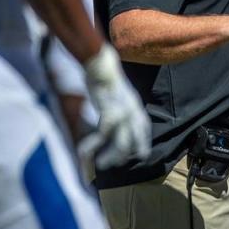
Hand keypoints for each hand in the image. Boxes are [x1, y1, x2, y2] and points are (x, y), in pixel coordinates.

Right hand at [79, 44, 151, 168]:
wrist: (101, 65)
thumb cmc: (105, 77)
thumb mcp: (119, 93)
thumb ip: (120, 105)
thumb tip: (114, 119)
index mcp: (135, 105)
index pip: (144, 127)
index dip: (142, 142)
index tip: (141, 154)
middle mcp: (133, 111)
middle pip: (134, 140)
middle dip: (125, 155)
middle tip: (114, 164)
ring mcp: (123, 114)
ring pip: (121, 144)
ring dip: (110, 156)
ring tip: (101, 164)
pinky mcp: (109, 114)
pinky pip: (102, 137)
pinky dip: (92, 146)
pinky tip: (84, 153)